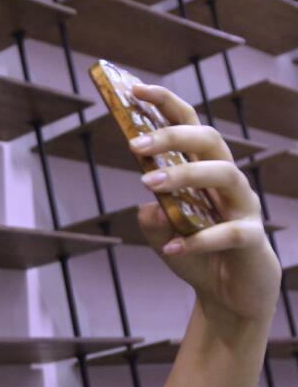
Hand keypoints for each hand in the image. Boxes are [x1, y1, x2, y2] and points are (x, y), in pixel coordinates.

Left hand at [131, 84, 280, 327]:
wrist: (227, 297)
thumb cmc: (195, 257)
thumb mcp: (164, 238)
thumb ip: (153, 221)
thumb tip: (147, 207)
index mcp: (204, 172)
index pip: (189, 128)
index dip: (166, 105)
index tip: (135, 88)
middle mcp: (227, 182)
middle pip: (209, 141)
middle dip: (172, 135)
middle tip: (133, 143)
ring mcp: (243, 207)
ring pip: (224, 173)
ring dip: (183, 175)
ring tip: (147, 184)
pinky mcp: (252, 238)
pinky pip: (229, 232)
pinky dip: (198, 240)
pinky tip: (172, 249)